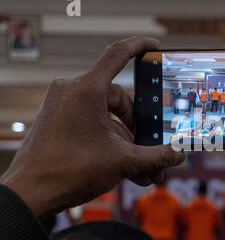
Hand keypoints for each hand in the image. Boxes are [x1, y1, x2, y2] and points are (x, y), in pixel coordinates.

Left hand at [0, 36, 184, 217]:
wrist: (31, 194)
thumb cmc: (69, 171)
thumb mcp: (123, 161)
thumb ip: (156, 156)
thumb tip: (179, 155)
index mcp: (87, 90)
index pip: (117, 54)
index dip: (139, 46)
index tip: (154, 45)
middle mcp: (73, 92)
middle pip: (120, 101)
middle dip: (140, 131)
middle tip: (153, 151)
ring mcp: (64, 107)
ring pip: (108, 118)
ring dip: (129, 144)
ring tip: (144, 170)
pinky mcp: (60, 121)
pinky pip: (94, 126)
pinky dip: (111, 144)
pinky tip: (128, 169)